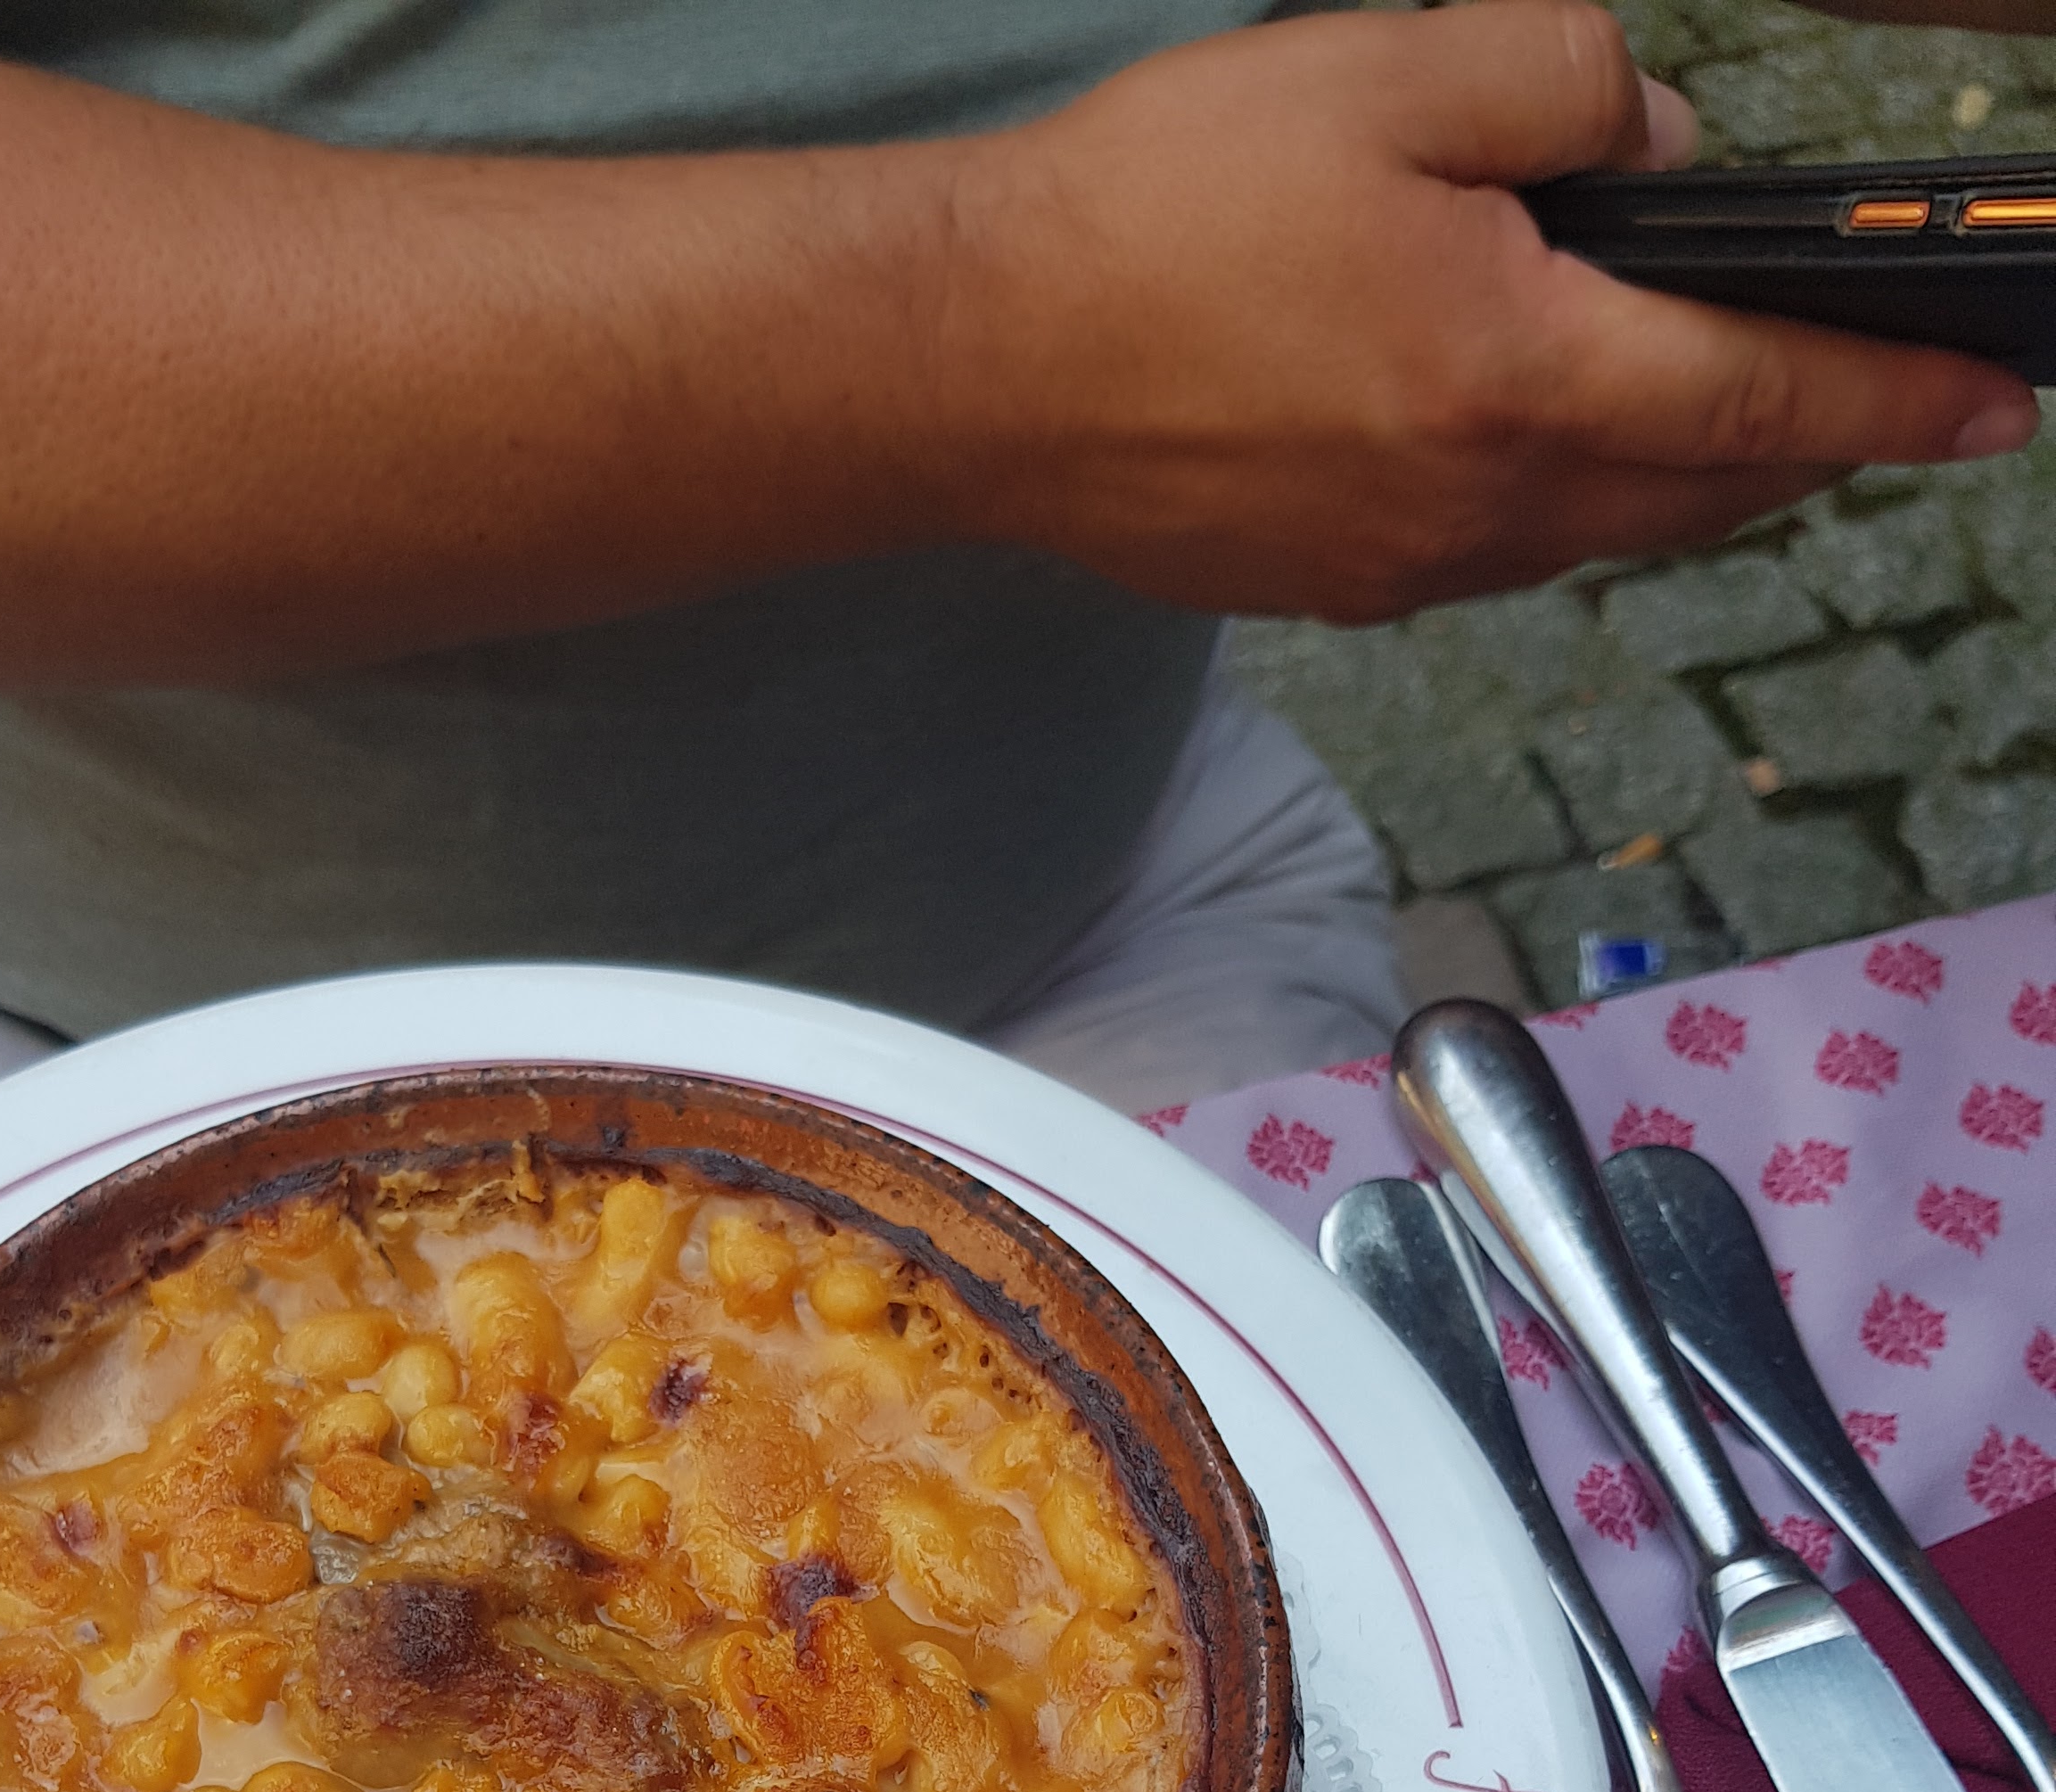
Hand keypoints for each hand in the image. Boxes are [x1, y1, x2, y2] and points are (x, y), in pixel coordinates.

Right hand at [934, 0, 2036, 621]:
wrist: (975, 364)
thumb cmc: (1160, 212)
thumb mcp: (1395, 66)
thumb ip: (1570, 81)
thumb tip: (1660, 148)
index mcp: (1518, 375)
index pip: (1766, 400)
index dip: (1895, 397)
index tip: (1989, 406)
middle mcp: (1480, 506)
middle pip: (1701, 494)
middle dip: (1811, 452)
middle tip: (1883, 407)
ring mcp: (1402, 569)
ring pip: (1601, 531)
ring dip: (1684, 476)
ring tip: (1728, 414)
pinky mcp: (1330, 586)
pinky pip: (1496, 551)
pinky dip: (1564, 497)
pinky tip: (1545, 436)